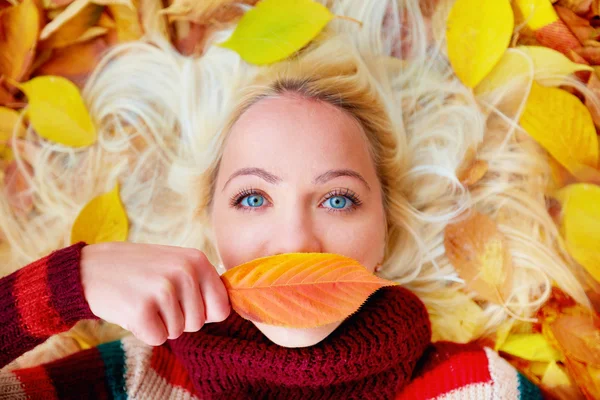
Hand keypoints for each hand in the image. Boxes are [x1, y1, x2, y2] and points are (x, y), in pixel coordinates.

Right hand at [80, 242, 230, 345]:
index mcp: (198, 260)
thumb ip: (202, 283)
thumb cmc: (139, 270)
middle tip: (155, 297)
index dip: (203, 313)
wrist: (91, 268)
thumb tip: (225, 309)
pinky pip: (157, 338)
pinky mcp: (142, 309)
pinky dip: (144, 331)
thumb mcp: (176, 263)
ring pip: (177, 331)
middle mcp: (185, 272)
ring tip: (143, 300)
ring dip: (159, 323)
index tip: (184, 302)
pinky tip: (132, 309)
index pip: (222, 307)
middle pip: (198, 323)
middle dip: (178, 318)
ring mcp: (163, 290)